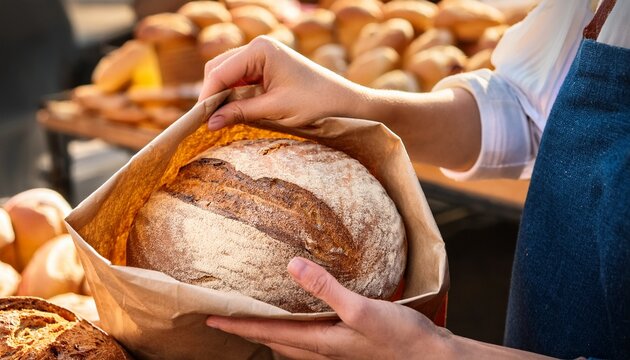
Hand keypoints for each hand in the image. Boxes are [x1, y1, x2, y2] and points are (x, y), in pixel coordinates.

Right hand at [199, 36, 366, 130]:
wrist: (342, 99)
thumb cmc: (315, 101)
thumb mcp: (275, 110)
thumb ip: (240, 113)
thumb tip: (209, 123)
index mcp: (260, 50)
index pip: (220, 72)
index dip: (207, 97)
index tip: (199, 120)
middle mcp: (257, 47)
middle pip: (218, 69)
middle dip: (211, 95)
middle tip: (206, 122)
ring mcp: (261, 56)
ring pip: (226, 74)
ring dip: (221, 96)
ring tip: (217, 120)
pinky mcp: (265, 67)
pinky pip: (239, 80)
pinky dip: (233, 95)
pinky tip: (231, 112)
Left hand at [206, 257, 453, 358]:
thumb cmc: (400, 339)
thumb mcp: (362, 310)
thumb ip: (326, 289)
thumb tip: (292, 266)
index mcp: (320, 343)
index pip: (267, 333)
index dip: (238, 325)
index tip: (212, 318)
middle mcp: (322, 352)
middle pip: (274, 342)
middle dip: (249, 331)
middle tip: (229, 318)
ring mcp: (336, 354)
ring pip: (291, 345)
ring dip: (270, 333)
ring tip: (257, 319)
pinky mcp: (348, 349)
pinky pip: (309, 342)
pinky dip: (295, 332)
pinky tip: (305, 319)